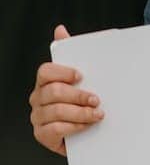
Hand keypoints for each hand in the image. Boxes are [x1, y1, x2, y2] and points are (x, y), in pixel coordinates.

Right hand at [29, 25, 103, 156]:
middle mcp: (38, 98)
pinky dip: (75, 127)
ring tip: (97, 114)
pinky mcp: (42, 134)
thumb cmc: (80, 103)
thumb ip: (71, 54)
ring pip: (57, 111)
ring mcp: (38, 117)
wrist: (84, 133)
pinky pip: (56, 129)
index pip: (45, 72)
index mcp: (45, 82)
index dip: (63, 72)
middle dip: (78, 96)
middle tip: (96, 100)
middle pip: (54, 92)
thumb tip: (60, 30)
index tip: (81, 76)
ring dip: (81, 113)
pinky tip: (87, 126)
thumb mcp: (80, 79)